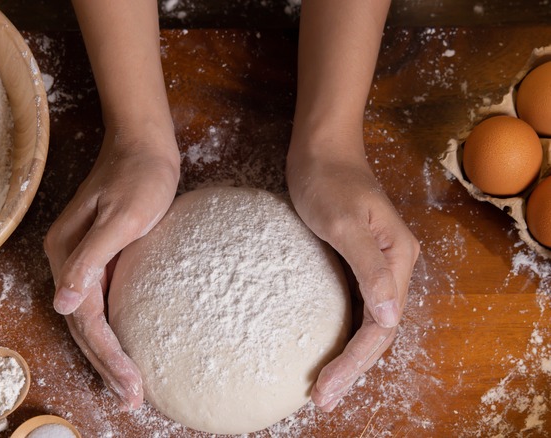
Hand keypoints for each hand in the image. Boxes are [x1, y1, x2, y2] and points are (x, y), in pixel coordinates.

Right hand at [44, 125, 178, 409]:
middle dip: (106, 365)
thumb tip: (62, 303)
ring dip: (107, 354)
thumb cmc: (138, 177)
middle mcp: (66, 261)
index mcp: (66, 253)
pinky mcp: (97, 258)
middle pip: (81, 325)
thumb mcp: (121, 217)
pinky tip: (127, 348)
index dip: (107, 356)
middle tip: (132, 399)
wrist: (143, 145)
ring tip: (128, 387)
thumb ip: (91, 258)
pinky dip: (112, 331)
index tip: (132, 385)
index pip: (84, 318)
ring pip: (88, 319)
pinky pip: (101, 304)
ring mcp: (80, 261)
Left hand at [286, 141, 419, 411]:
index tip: (326, 388)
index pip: (382, 326)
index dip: (355, 362)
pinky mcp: (357, 261)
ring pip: (370, 323)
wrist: (320, 146)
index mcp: (398, 258)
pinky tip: (324, 349)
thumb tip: (392, 317)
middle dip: (352, 368)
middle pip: (380, 331)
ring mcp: (378, 264)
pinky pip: (356, 307)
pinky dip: (342, 333)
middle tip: (322, 399)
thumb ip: (369, 268)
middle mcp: (395, 266)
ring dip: (349, 356)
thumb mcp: (344, 221)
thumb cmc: (327, 178)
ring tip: (324, 386)